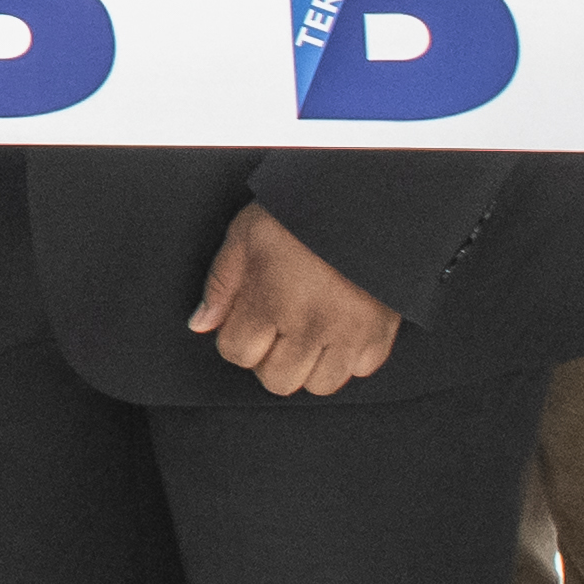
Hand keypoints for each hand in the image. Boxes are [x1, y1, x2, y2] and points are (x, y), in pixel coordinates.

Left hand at [190, 201, 402, 395]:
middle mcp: (309, 326)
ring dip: (311, 365)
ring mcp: (349, 334)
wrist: (366, 199)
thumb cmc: (304, 212)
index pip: (238, 353)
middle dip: (271, 359)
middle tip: (280, 329)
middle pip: (278, 380)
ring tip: (311, 333)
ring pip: (321, 385)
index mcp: (270, 301)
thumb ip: (221, 282)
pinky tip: (342, 329)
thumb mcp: (247, 232)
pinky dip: (350, 356)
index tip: (249, 321)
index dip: (237, 339)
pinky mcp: (381, 333)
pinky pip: (361, 369)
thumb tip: (201, 323)